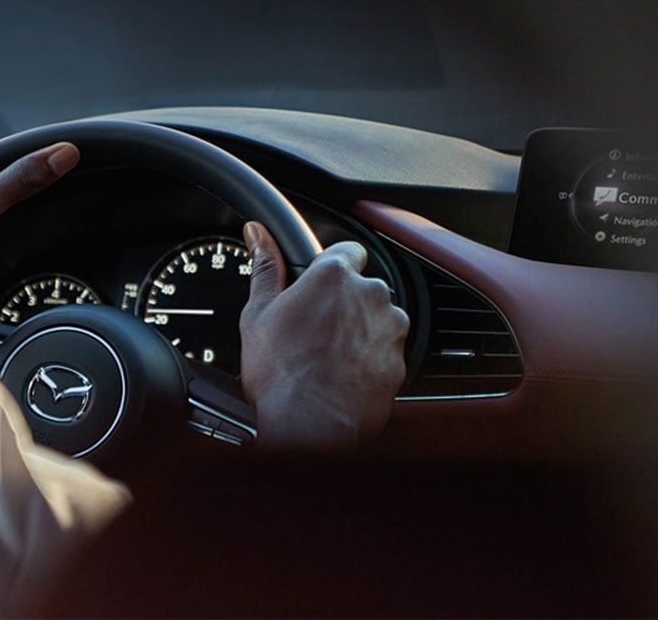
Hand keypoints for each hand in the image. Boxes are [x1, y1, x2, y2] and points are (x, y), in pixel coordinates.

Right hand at [239, 222, 408, 449]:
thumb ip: (264, 268)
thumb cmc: (282, 372)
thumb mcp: (258, 314)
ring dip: (358, 331)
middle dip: (343, 304)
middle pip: (362, 288)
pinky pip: (385, 351)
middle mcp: (371, 295)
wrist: (310, 424)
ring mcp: (390, 329)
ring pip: (377, 319)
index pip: (347, 251)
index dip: (329, 269)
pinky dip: (369, 359)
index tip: (317, 287)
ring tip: (326, 356)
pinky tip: (342, 374)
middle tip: (312, 330)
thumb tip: (257, 234)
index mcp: (334, 276)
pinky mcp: (401, 361)